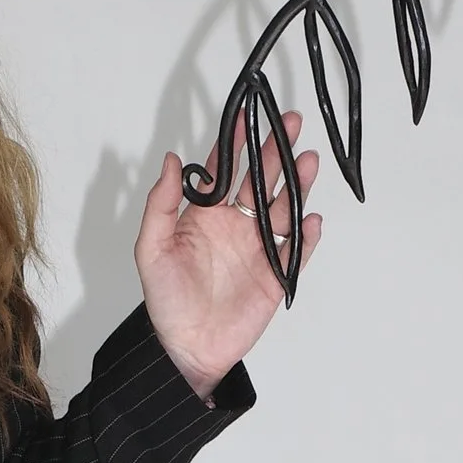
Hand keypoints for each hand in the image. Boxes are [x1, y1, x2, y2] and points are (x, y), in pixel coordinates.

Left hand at [135, 104, 321, 399]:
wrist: (187, 347)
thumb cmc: (166, 301)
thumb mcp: (151, 249)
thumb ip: (161, 205)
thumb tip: (173, 161)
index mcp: (207, 214)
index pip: (224, 169)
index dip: (235, 142)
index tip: (246, 115)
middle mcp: (236, 224)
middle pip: (261, 180)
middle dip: (276, 151)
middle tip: (290, 122)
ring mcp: (259, 248)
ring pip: (283, 208)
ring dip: (297, 184)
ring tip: (308, 161)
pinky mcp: (276, 274)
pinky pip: (296, 251)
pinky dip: (306, 236)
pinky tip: (310, 219)